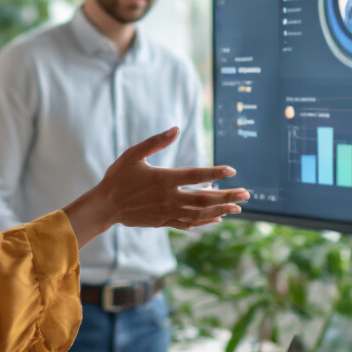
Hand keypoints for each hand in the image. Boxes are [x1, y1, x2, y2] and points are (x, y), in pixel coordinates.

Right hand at [63, 127, 249, 245]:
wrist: (106, 206)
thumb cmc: (118, 177)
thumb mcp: (134, 154)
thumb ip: (156, 141)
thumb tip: (176, 128)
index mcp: (163, 179)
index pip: (196, 175)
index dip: (215, 172)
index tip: (232, 171)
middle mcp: (169, 198)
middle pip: (205, 198)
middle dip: (228, 196)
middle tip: (246, 194)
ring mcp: (167, 212)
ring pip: (200, 213)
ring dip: (221, 209)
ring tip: (238, 207)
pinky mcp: (164, 222)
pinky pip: (189, 223)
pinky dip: (205, 221)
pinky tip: (217, 218)